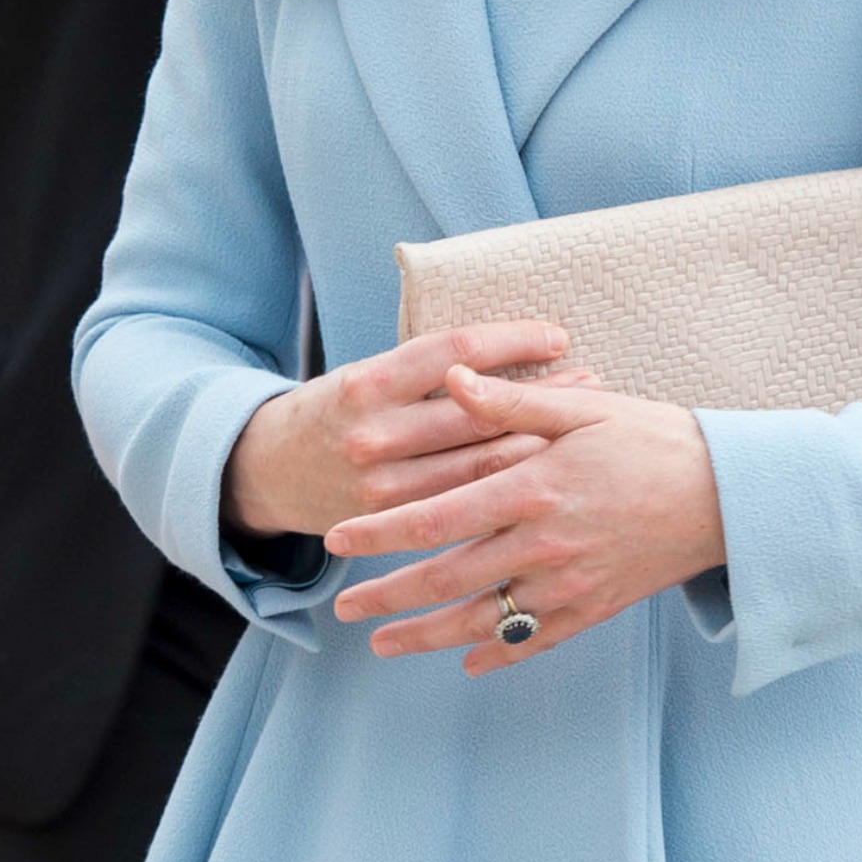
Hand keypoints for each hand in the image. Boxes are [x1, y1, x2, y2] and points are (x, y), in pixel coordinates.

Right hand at [224, 320, 590, 541]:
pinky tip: (545, 475)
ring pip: (479, 465)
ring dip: (539, 442)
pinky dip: (509, 490)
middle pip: (479, 411)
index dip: (513, 341)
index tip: (556, 337)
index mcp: (370, 382)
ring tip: (584, 423)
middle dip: (543, 395)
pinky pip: (464, 507)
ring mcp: (383, 486)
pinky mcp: (391, 524)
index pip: (456, 352)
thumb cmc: (335, 410)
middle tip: (592, 380)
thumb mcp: (368, 374)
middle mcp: (375, 434)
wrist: (269, 472)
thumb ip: (426, 368)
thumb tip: (509, 346)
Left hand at [327, 367, 724, 673]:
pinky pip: (536, 640)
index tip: (337, 538)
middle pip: (446, 579)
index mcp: (532, 488)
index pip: (435, 517)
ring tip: (381, 644)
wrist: (730, 494)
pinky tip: (467, 663)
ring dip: (425, 637)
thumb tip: (449, 379)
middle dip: (386, 596)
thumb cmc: (655, 439)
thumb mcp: (584, 407)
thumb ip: (510, 401)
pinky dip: (497, 654)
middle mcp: (544, 544)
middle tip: (341, 607)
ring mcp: (570, 583)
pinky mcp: (596, 607)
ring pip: (482, 621)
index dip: (380, 532)